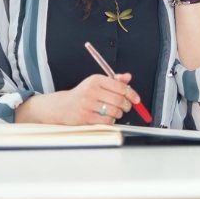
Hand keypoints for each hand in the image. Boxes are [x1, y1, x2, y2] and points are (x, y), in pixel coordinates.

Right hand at [18, 73, 141, 125]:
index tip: (136, 99)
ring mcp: (88, 104)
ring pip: (115, 111)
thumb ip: (114, 80)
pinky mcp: (86, 117)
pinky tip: (106, 117)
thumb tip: (128, 77)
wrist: (63, 106)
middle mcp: (91, 90)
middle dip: (126, 105)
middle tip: (126, 107)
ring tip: (114, 111)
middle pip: (119, 100)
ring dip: (118, 114)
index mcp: (95, 79)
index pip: (120, 86)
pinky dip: (111, 120)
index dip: (131, 94)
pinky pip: (107, 121)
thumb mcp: (96, 83)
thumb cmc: (82, 94)